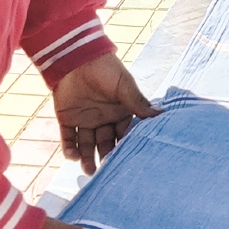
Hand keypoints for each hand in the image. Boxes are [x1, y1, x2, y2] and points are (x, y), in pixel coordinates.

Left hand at [55, 52, 157, 174]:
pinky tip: (72, 156)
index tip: (127, 161)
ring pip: (86, 145)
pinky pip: (68, 138)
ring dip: (87, 158)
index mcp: (119, 112)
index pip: (123, 134)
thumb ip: (138, 102)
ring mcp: (85, 120)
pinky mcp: (67, 119)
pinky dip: (69, 149)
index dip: (124, 147)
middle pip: (105, 143)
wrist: (76, 57)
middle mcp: (103, 119)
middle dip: (105, 157)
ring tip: (89, 171)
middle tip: (106, 171)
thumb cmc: (105, 68)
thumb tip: (161, 114)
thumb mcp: (124, 85)